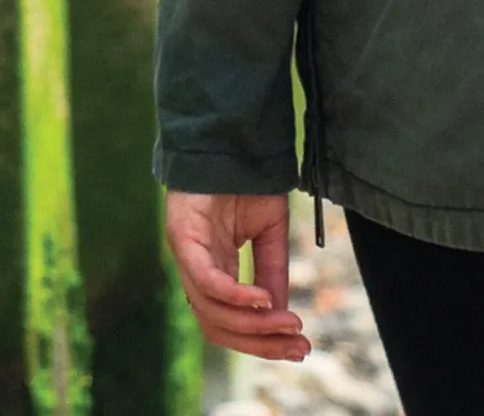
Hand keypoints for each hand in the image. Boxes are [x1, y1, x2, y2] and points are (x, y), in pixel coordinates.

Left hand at [165, 190, 308, 360]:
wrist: (232, 136)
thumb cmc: (247, 179)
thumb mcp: (269, 231)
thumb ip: (271, 270)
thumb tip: (281, 313)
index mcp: (216, 270)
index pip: (232, 321)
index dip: (264, 340)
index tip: (301, 347)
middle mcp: (197, 270)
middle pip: (219, 327)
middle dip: (260, 343)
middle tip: (299, 347)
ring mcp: (188, 256)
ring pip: (211, 313)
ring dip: (252, 326)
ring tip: (287, 324)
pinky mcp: (182, 239)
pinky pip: (207, 281)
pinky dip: (235, 296)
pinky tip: (262, 300)